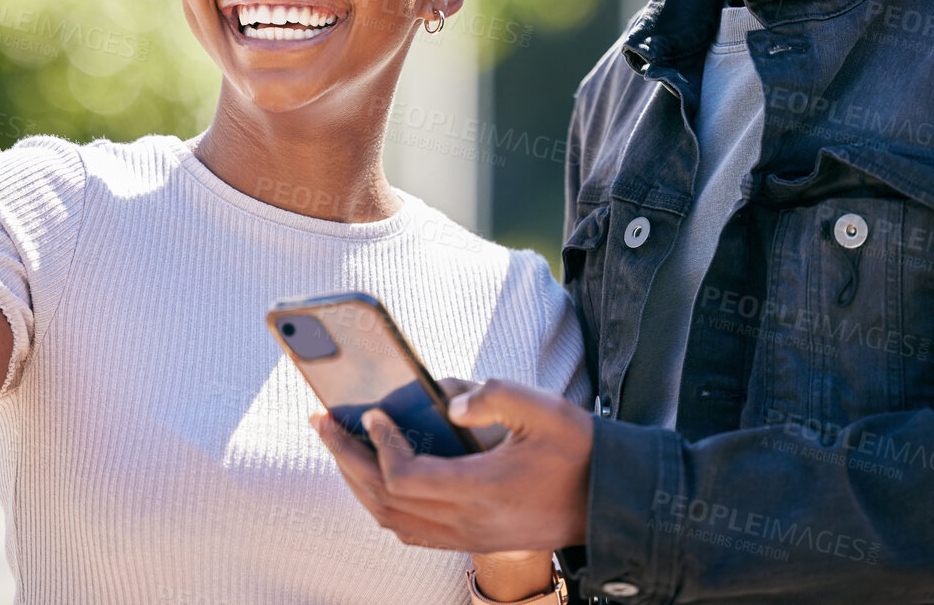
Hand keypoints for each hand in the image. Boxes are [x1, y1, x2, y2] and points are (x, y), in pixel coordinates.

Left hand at [310, 378, 592, 553]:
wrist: (611, 501)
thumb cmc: (580, 450)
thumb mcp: (544, 408)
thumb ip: (493, 394)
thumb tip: (444, 398)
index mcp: (483, 490)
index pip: (406, 478)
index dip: (380, 445)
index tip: (373, 412)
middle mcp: (468, 522)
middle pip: (385, 501)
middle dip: (347, 460)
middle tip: (322, 423)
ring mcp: (468, 537)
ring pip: (392, 520)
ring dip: (359, 482)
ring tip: (340, 444)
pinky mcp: (472, 539)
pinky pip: (410, 530)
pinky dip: (382, 502)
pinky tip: (376, 472)